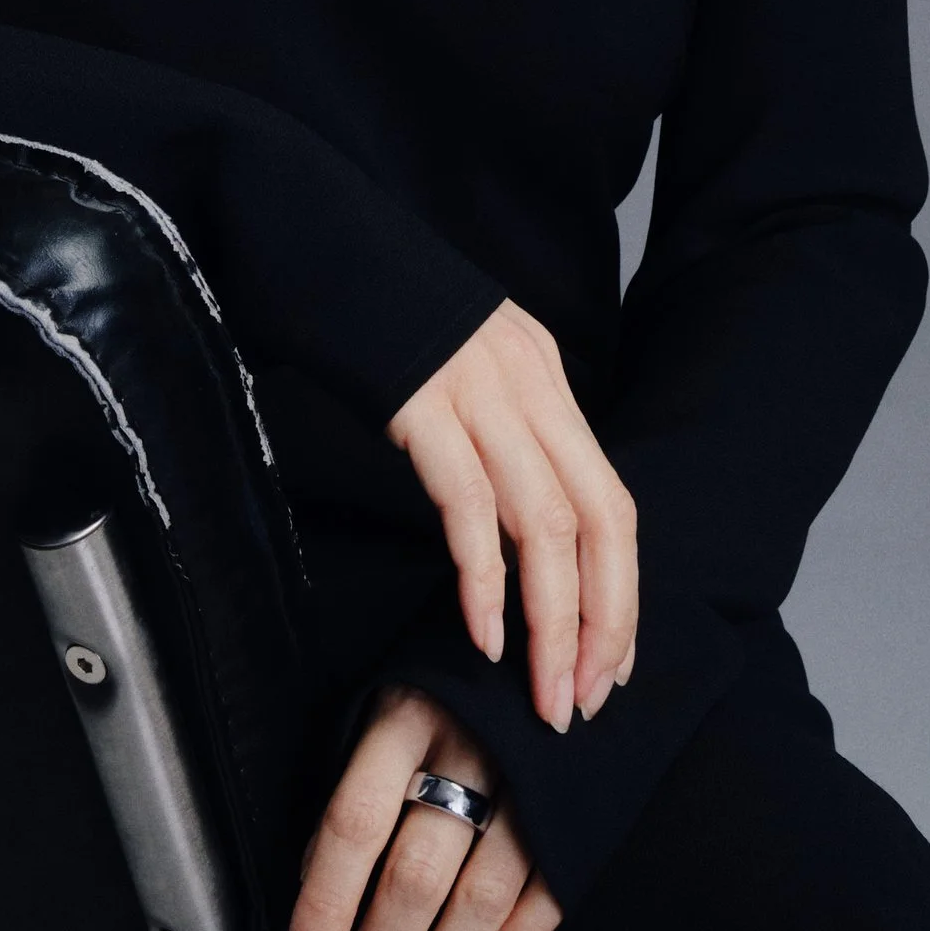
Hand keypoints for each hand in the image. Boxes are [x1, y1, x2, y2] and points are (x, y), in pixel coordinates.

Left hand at [287, 687, 560, 930]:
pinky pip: (547, 890)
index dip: (324, 904)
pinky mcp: (576, 801)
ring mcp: (529, 778)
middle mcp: (467, 747)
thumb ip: (356, 784)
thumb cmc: (445, 680)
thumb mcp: (386, 701)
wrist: (553, 627)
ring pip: (481, 897)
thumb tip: (314, 881)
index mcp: (405, 715)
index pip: (353, 825)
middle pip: (416, 874)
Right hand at [389, 297, 637, 732]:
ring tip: (544, 694)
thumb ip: (494, 428)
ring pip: (547, 523)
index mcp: (544, 376)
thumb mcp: (456, 364)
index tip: (609, 664)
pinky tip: (483, 634)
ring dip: (553, 622)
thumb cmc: (368, 310)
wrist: (309, 232)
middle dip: (603, 621)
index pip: (612, 501)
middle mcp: (528, 382)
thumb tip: (510, 522)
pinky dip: (483, 578)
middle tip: (585, 699)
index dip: (620, 591)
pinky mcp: (422, 403)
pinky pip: (471, 503)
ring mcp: (478, 390)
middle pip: (599, 519)